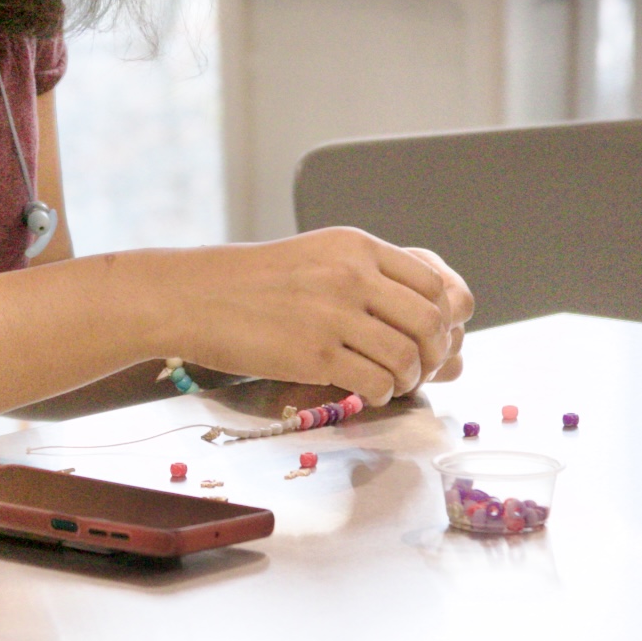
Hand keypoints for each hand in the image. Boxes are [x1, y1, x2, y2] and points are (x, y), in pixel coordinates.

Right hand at [158, 228, 473, 406]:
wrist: (196, 295)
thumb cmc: (255, 281)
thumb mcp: (319, 254)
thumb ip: (368, 273)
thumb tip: (426, 310)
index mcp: (356, 246)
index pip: (432, 283)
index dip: (445, 316)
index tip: (433, 335)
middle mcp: (351, 275)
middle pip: (431, 322)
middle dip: (435, 353)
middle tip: (420, 366)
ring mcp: (333, 315)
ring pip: (407, 357)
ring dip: (408, 378)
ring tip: (391, 382)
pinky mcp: (314, 355)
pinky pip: (375, 383)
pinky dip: (381, 394)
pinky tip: (367, 391)